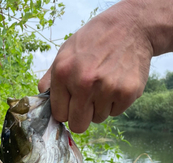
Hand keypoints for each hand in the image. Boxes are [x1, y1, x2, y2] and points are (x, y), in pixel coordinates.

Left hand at [38, 1, 153, 132]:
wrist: (131, 26)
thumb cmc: (94, 41)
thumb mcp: (65, 52)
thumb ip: (50, 79)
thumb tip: (41, 101)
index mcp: (64, 73)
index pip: (59, 115)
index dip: (66, 111)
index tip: (72, 103)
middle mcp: (84, 83)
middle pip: (78, 125)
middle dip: (82, 116)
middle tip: (88, 100)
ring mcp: (107, 89)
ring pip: (98, 119)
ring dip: (100, 107)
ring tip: (104, 83)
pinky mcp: (127, 93)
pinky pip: (115, 113)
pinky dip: (116, 102)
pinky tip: (116, 82)